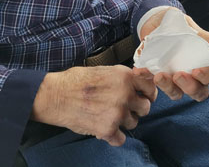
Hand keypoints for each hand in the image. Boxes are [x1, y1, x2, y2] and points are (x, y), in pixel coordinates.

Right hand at [31, 65, 157, 146]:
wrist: (57, 95)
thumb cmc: (77, 80)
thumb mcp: (105, 70)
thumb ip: (123, 78)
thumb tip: (137, 83)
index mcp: (125, 77)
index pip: (151, 87)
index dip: (148, 93)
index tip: (144, 97)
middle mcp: (125, 95)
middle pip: (145, 108)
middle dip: (135, 109)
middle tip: (123, 107)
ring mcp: (117, 113)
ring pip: (133, 123)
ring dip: (123, 122)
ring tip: (108, 115)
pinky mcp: (107, 130)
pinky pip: (121, 139)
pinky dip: (113, 136)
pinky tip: (104, 128)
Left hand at [135, 8, 208, 101]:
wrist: (154, 19)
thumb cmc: (176, 24)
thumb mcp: (189, 27)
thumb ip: (204, 37)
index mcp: (202, 62)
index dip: (206, 77)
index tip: (197, 70)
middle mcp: (190, 74)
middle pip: (197, 92)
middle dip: (189, 87)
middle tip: (179, 75)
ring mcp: (173, 77)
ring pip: (176, 93)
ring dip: (168, 87)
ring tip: (159, 75)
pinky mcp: (156, 75)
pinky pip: (151, 83)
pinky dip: (145, 77)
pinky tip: (139, 71)